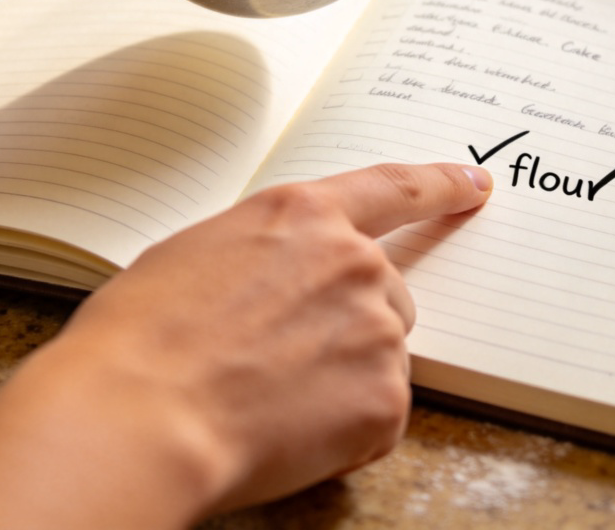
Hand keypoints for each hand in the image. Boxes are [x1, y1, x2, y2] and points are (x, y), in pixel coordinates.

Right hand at [0, 163, 492, 529]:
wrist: (139, 413)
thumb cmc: (142, 334)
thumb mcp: (197, 254)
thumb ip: (266, 252)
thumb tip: (278, 277)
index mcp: (302, 215)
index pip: (394, 188)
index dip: (439, 184)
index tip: (475, 182)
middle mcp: (352, 260)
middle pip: (388, 290)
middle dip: (355, 320)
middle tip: (289, 356)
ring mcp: (375, 327)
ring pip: (382, 353)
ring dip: (347, 374)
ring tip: (274, 397)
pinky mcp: (384, 397)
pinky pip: (378, 414)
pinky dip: (345, 430)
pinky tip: (286, 432)